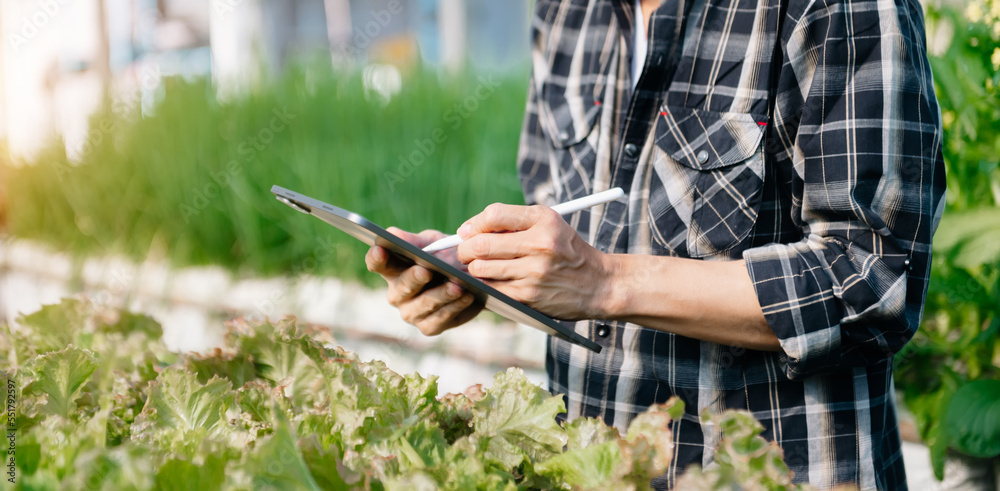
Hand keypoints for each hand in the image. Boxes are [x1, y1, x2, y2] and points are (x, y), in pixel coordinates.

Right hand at [365, 227, 482, 334]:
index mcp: (393, 270)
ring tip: (457, 286)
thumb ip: (414, 241)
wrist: (471, 278)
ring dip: (441, 295)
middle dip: (413, 279)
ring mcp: (411, 312)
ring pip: (423, 304)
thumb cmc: (444, 257)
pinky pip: (440, 318)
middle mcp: (397, 294)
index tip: (380, 249)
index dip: (376, 257)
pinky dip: (455, 307)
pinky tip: (468, 296)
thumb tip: (392, 234)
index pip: (377, 263)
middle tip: (426, 271)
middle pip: (401, 287)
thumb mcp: (432, 243)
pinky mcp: (429, 327)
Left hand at [455, 204, 612, 319]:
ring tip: (479, 267)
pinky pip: (491, 289)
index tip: (466, 231)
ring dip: (474, 269)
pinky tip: (490, 283)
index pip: (494, 215)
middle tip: (464, 253)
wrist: (599, 284)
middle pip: (482, 244)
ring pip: (481, 269)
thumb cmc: (567, 251)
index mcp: (544, 220)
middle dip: (465, 249)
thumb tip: (468, 230)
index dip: (474, 224)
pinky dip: (485, 286)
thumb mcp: (550, 225)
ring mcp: (534, 273)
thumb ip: (514, 222)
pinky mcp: (529, 296)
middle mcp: (540, 245)